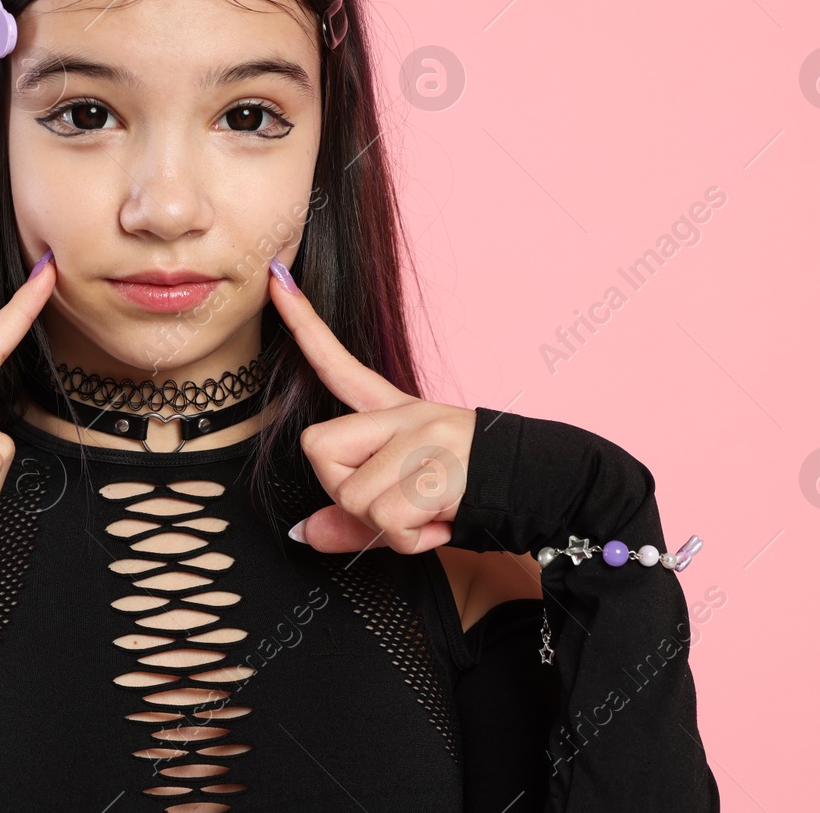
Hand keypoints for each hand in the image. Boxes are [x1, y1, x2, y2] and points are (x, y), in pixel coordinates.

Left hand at [267, 260, 477, 554]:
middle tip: (391, 503)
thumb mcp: (405, 501)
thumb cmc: (469, 491)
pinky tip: (438, 524)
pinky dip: (410, 540)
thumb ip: (352, 519)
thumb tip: (306, 533)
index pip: (338, 364)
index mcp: (395, 410)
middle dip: (344, 493)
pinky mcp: (441, 464)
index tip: (275, 278)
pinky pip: (389, 520)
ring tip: (426, 515)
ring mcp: (424, 434)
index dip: (303, 324)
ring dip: (384, 526)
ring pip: (354, 496)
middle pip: (319, 449)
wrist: (544, 487)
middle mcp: (406, 414)